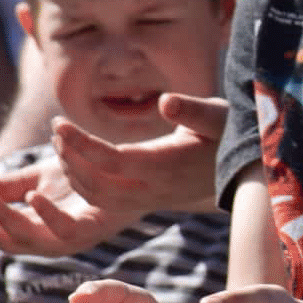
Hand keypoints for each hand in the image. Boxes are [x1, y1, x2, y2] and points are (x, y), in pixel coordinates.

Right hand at [0, 152, 135, 257]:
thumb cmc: (86, 175)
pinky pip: (67, 229)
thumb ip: (5, 187)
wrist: (133, 173)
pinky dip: (47, 213)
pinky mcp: (95, 230)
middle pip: (2, 240)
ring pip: (29, 239)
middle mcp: (50, 242)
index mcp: (34, 231)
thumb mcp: (37, 178)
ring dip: (2, 217)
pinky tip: (32, 197)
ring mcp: (72, 239)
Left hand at [53, 93, 224, 214]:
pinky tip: (75, 160)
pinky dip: (84, 183)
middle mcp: (154, 189)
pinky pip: (105, 201)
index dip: (81, 144)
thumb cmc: (230, 134)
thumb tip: (165, 101)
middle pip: (97, 183)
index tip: (59, 123)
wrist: (245, 169)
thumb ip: (193, 110)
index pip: (112, 160)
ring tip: (61, 142)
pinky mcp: (145, 201)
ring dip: (73, 172)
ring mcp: (148, 199)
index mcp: (167, 166)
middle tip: (57, 129)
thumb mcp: (218, 117)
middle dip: (70, 157)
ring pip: (97, 197)